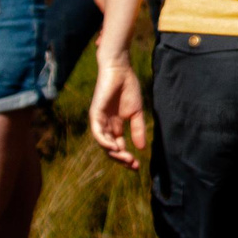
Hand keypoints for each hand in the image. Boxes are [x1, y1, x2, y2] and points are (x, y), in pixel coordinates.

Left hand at [90, 56, 150, 171]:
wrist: (120, 71)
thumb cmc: (128, 88)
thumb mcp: (136, 112)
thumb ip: (138, 129)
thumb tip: (142, 148)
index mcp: (115, 125)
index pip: (118, 146)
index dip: (126, 157)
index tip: (137, 166)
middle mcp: (106, 126)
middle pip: (110, 148)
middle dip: (121, 158)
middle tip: (132, 164)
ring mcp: (99, 121)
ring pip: (103, 143)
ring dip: (114, 152)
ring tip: (126, 158)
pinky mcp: (95, 114)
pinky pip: (97, 132)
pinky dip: (104, 141)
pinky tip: (113, 147)